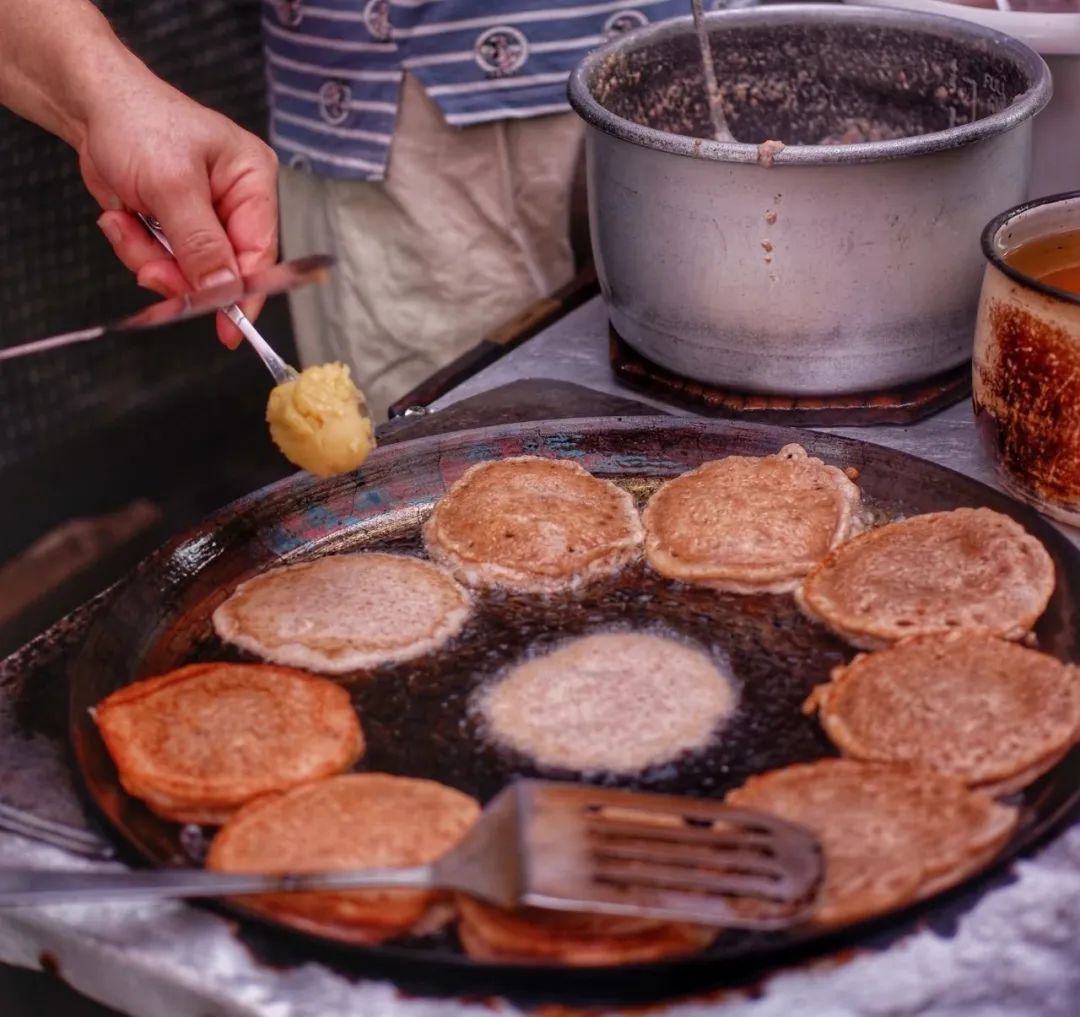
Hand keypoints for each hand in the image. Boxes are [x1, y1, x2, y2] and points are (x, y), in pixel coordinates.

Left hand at [85, 76, 277, 347]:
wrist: (87, 102)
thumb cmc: (137, 122)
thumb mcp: (172, 186)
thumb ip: (201, 244)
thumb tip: (225, 291)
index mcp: (252, 182)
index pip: (260, 252)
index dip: (244, 294)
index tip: (228, 330)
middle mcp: (235, 202)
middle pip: (221, 269)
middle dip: (180, 272)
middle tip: (150, 269)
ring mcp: (204, 217)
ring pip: (187, 270)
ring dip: (149, 257)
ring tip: (125, 223)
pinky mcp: (174, 225)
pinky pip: (162, 260)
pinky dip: (136, 247)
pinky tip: (121, 217)